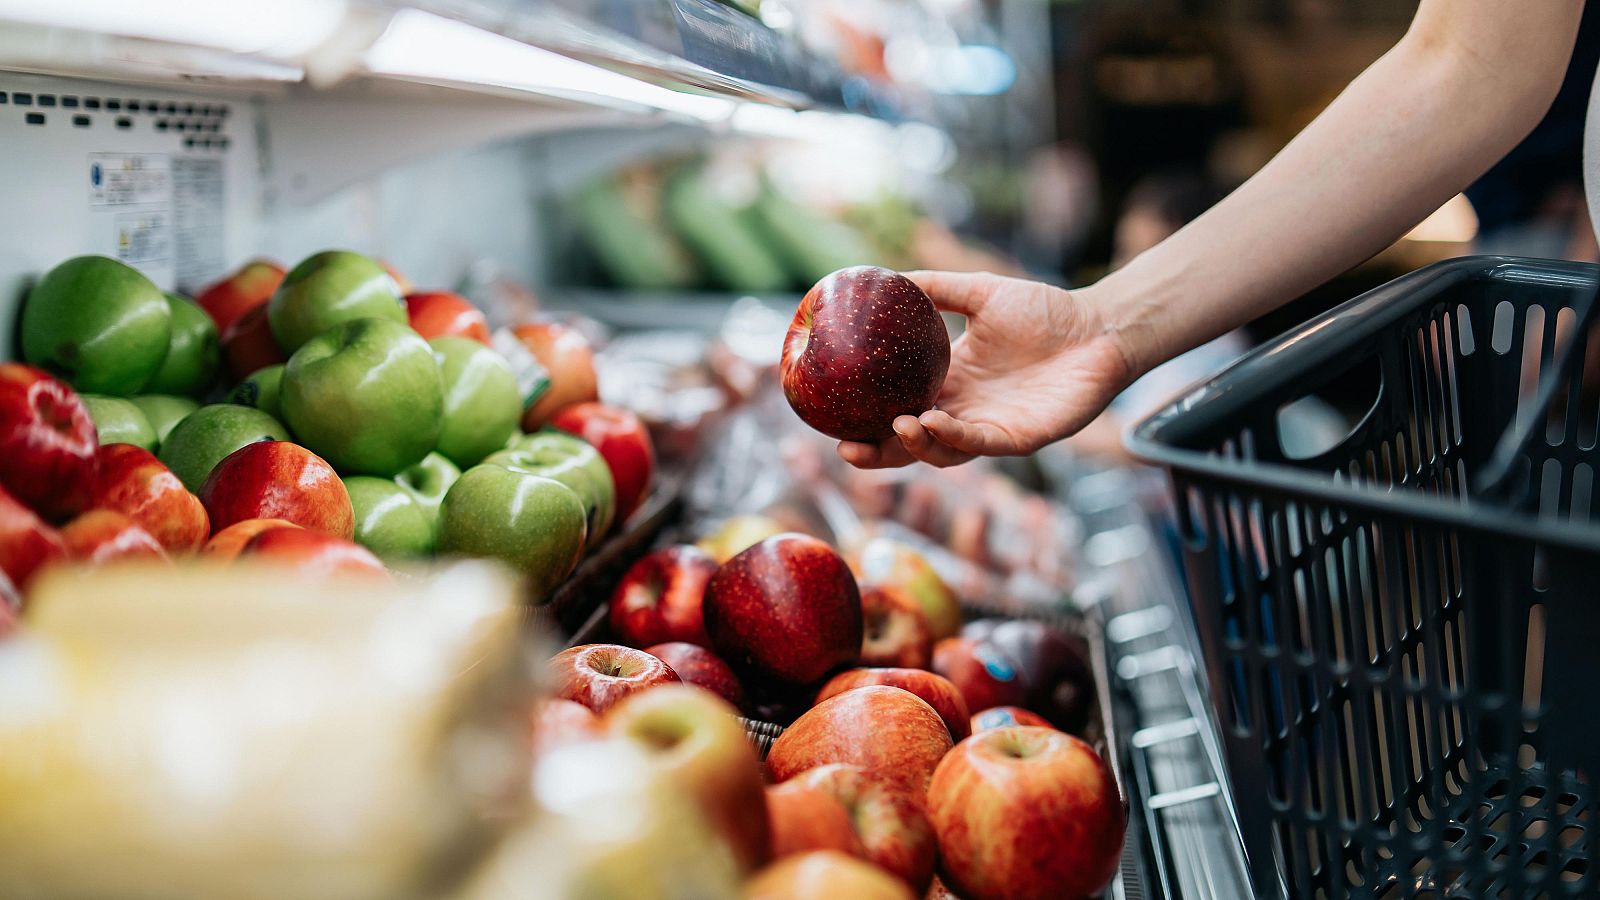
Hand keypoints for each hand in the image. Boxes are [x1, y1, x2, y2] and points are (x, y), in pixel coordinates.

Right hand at [837, 271, 1134, 467]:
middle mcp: (963, 411)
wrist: (1098, 326)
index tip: (830, 417)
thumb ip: (934, 287)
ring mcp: (990, 428)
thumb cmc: (1044, 311)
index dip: (865, 419)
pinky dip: (953, 436)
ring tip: (898, 423)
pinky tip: (932, 419)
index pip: (897, 409)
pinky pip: (979, 444)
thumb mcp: (979, 292)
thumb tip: (883, 275)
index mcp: (949, 382)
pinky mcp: (1019, 439)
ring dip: (915, 444)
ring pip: (941, 452)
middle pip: (910, 444)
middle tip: (845, 450)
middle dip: (878, 454)